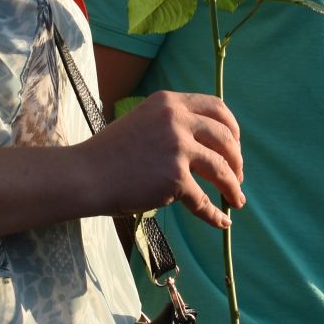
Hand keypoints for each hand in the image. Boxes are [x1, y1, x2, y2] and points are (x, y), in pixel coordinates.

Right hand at [78, 91, 244, 230]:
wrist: (85, 175)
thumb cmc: (109, 153)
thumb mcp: (143, 121)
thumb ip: (172, 124)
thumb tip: (206, 144)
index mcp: (169, 102)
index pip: (216, 107)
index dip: (232, 128)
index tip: (235, 145)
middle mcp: (177, 119)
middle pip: (225, 138)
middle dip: (236, 159)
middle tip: (237, 176)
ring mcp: (178, 148)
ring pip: (221, 168)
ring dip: (233, 187)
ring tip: (237, 200)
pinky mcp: (175, 178)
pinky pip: (203, 200)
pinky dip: (215, 214)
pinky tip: (222, 221)